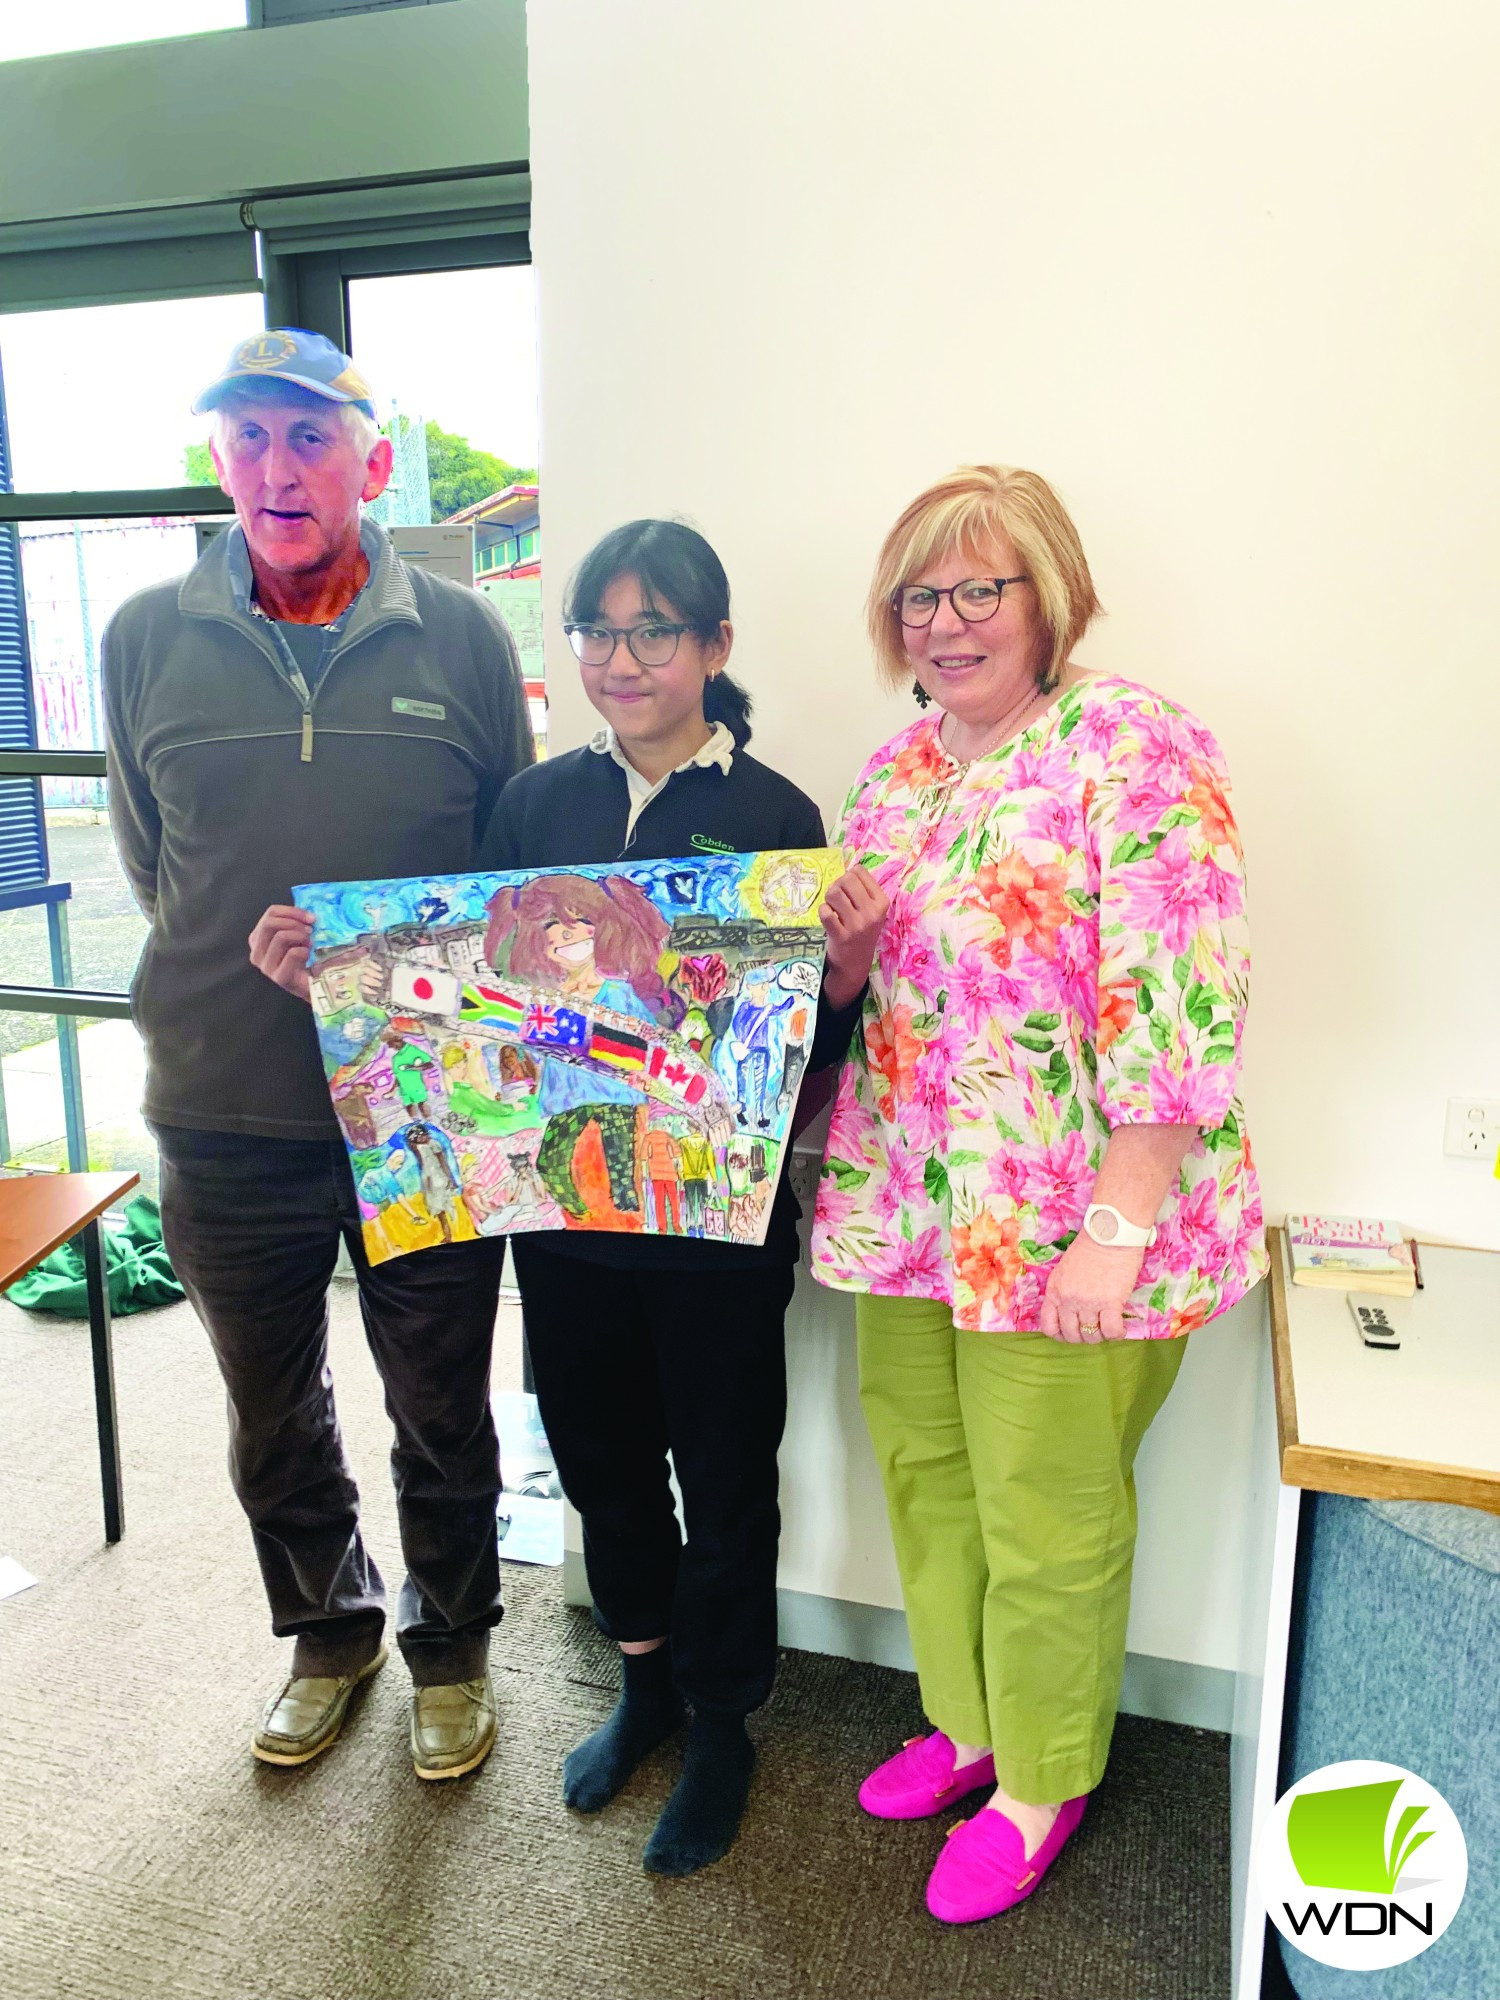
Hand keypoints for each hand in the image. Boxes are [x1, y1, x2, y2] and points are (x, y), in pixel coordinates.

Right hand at [249, 903, 314, 1003]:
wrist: (315, 986)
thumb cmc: (305, 959)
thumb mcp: (295, 936)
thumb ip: (294, 922)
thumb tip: (307, 912)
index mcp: (258, 939)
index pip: (270, 914)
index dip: (292, 911)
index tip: (309, 917)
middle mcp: (257, 953)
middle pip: (269, 923)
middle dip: (294, 922)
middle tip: (310, 929)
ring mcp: (266, 967)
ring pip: (280, 937)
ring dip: (301, 936)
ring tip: (310, 944)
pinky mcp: (280, 978)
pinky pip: (293, 953)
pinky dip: (305, 950)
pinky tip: (309, 956)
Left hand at [820, 867, 888, 1010]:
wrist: (855, 963)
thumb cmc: (862, 931)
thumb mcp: (872, 910)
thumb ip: (863, 889)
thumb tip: (848, 868)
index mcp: (882, 902)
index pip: (859, 872)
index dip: (849, 877)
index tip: (849, 890)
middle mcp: (872, 913)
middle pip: (846, 880)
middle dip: (837, 886)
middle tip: (837, 899)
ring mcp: (857, 925)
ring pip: (834, 893)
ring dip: (828, 898)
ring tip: (833, 908)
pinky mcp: (841, 935)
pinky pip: (825, 912)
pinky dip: (823, 911)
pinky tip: (828, 918)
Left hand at [1038, 1232, 1145, 1342]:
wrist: (1110, 1234)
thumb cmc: (1090, 1248)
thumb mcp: (1065, 1270)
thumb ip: (1064, 1291)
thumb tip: (1072, 1312)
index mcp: (1054, 1290)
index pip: (1049, 1326)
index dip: (1061, 1335)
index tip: (1071, 1333)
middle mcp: (1068, 1299)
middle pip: (1071, 1335)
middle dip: (1083, 1338)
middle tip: (1094, 1330)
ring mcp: (1088, 1302)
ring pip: (1091, 1336)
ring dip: (1101, 1336)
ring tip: (1109, 1327)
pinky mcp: (1111, 1302)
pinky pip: (1111, 1331)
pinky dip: (1117, 1334)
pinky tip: (1121, 1328)